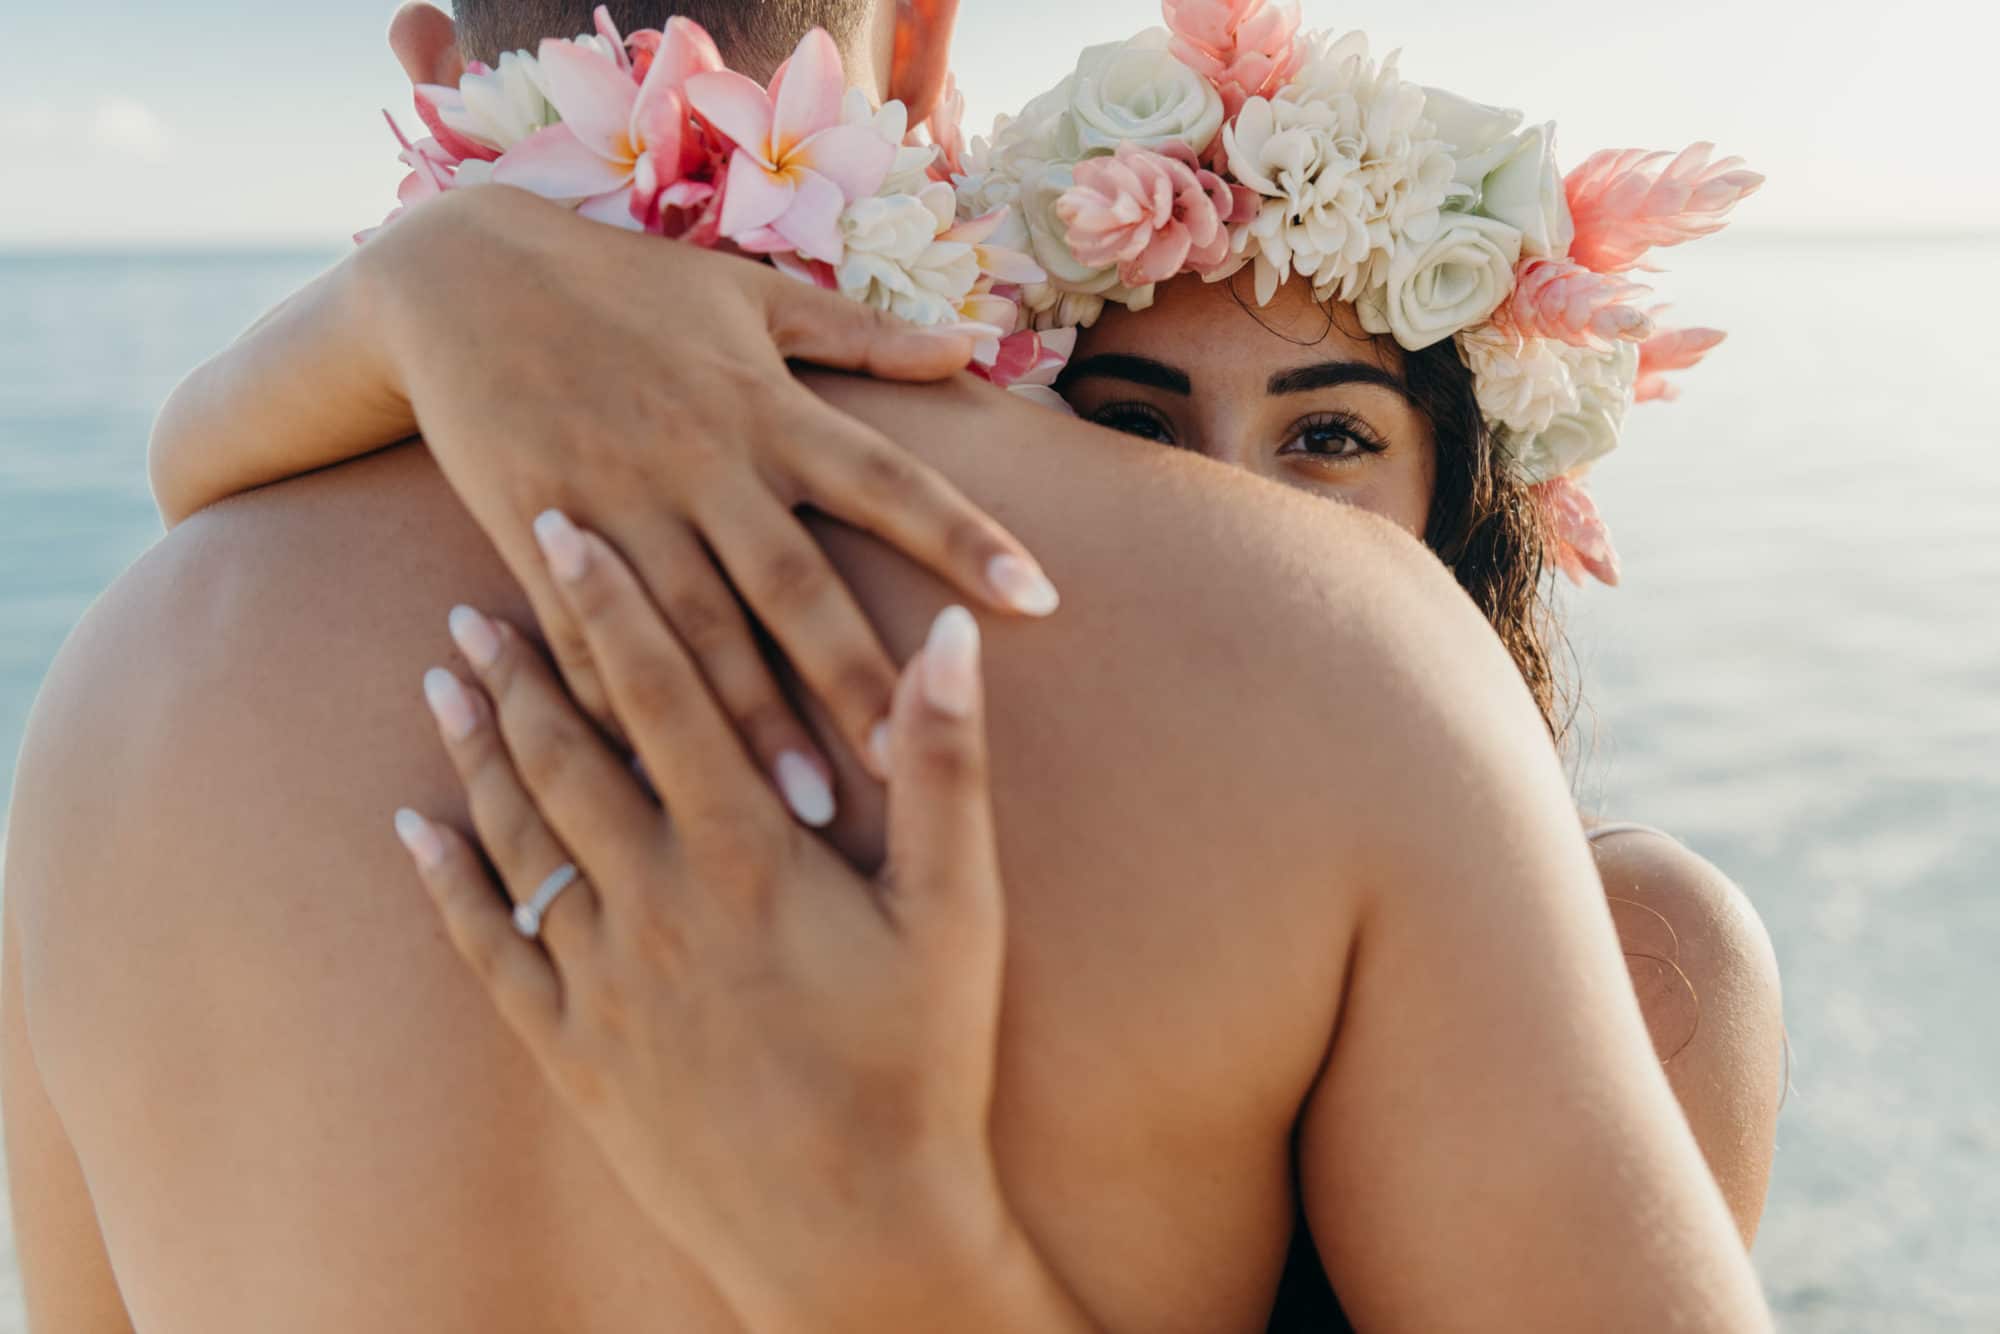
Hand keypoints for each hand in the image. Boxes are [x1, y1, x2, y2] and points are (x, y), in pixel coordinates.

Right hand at [355, 184, 1060, 822]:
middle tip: (918, 763)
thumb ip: (859, 333)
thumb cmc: (622, 285)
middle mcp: (703, 462)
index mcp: (766, 406)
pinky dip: (621, 710)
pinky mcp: (539, 536)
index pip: (887, 478)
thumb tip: (969, 346)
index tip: (1039, 598)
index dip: (964, 537)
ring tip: (809, 812)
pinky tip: (663, 785)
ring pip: (697, 632)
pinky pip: (588, 639)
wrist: (458, 276)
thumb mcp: (746, 291)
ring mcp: (619, 505)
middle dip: (856, 676)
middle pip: (794, 583)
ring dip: (753, 723)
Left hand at [392, 515, 1092, 1329]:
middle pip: (568, 754)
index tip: (561, 528)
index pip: (661, 695)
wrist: (852, 1232)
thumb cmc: (920, 1064)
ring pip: (520, 836)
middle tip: (473, 594)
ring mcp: (603, 978)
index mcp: (746, 851)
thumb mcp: (956, 909)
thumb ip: (946, 765)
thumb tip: (952, 638)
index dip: (610, 605)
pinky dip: (448, 882)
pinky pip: (489, 950)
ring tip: (441, 682)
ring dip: (479, 751)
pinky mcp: (574, 1052)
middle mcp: (655, 900)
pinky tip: (414, 833)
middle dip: (522, 665)